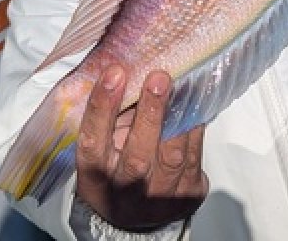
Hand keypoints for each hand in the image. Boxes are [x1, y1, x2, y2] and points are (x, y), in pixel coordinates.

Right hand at [75, 65, 208, 231]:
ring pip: (173, 157)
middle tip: (159, 78)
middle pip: (137, 156)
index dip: (103, 106)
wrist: (133, 218)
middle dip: (150, 114)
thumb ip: (111, 117)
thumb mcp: (101, 148)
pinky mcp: (187, 197)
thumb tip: (127, 70)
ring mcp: (158, 199)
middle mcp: (125, 192)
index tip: (115, 72)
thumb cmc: (113, 169)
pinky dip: (194, 128)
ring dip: (179, 117)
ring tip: (182, 86)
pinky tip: (193, 107)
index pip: (93, 141)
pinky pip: (195, 157)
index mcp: (95, 176)